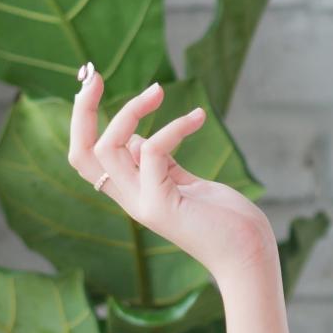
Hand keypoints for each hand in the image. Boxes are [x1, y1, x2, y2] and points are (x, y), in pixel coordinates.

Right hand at [67, 65, 273, 282]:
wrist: (249, 257)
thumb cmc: (226, 220)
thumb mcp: (187, 183)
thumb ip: (162, 164)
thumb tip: (137, 140)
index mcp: (133, 193)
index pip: (86, 158)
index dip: (82, 122)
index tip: (92, 84)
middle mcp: (131, 199)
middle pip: (82, 153)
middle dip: (83, 110)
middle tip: (95, 75)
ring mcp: (143, 204)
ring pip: (108, 149)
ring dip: (130, 110)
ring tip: (158, 91)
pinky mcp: (162, 205)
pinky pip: (153, 151)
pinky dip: (173, 128)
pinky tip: (198, 118)